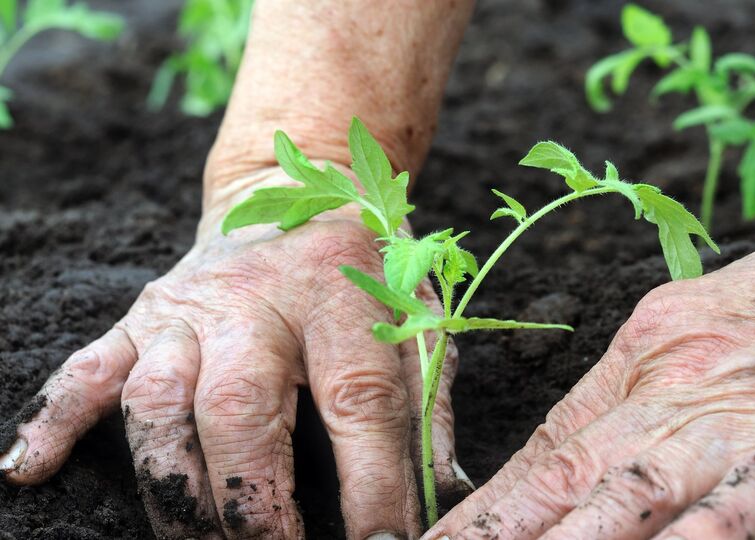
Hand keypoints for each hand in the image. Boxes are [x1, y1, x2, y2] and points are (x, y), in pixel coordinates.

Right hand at [0, 168, 470, 539]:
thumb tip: (443, 491)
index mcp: (341, 299)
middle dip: (253, 502)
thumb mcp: (420, 316)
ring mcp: (190, 310)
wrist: (299, 184)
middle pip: (241, 409)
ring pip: (159, 403)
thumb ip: (430, 402)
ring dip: (173, 488)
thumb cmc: (369, 264)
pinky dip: (56, 419)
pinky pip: (89, 368)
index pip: (358, 402)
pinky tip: (29, 468)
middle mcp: (258, 303)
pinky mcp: (144, 315)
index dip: (372, 485)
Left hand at [427, 159, 754, 538]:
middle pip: (566, 475)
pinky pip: (742, 508)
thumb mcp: (703, 324)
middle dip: (494, 537)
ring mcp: (740, 415)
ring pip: (629, 497)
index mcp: (646, 350)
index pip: (547, 445)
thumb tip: (583, 450)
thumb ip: (643, 388)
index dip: (486, 506)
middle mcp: (674, 383)